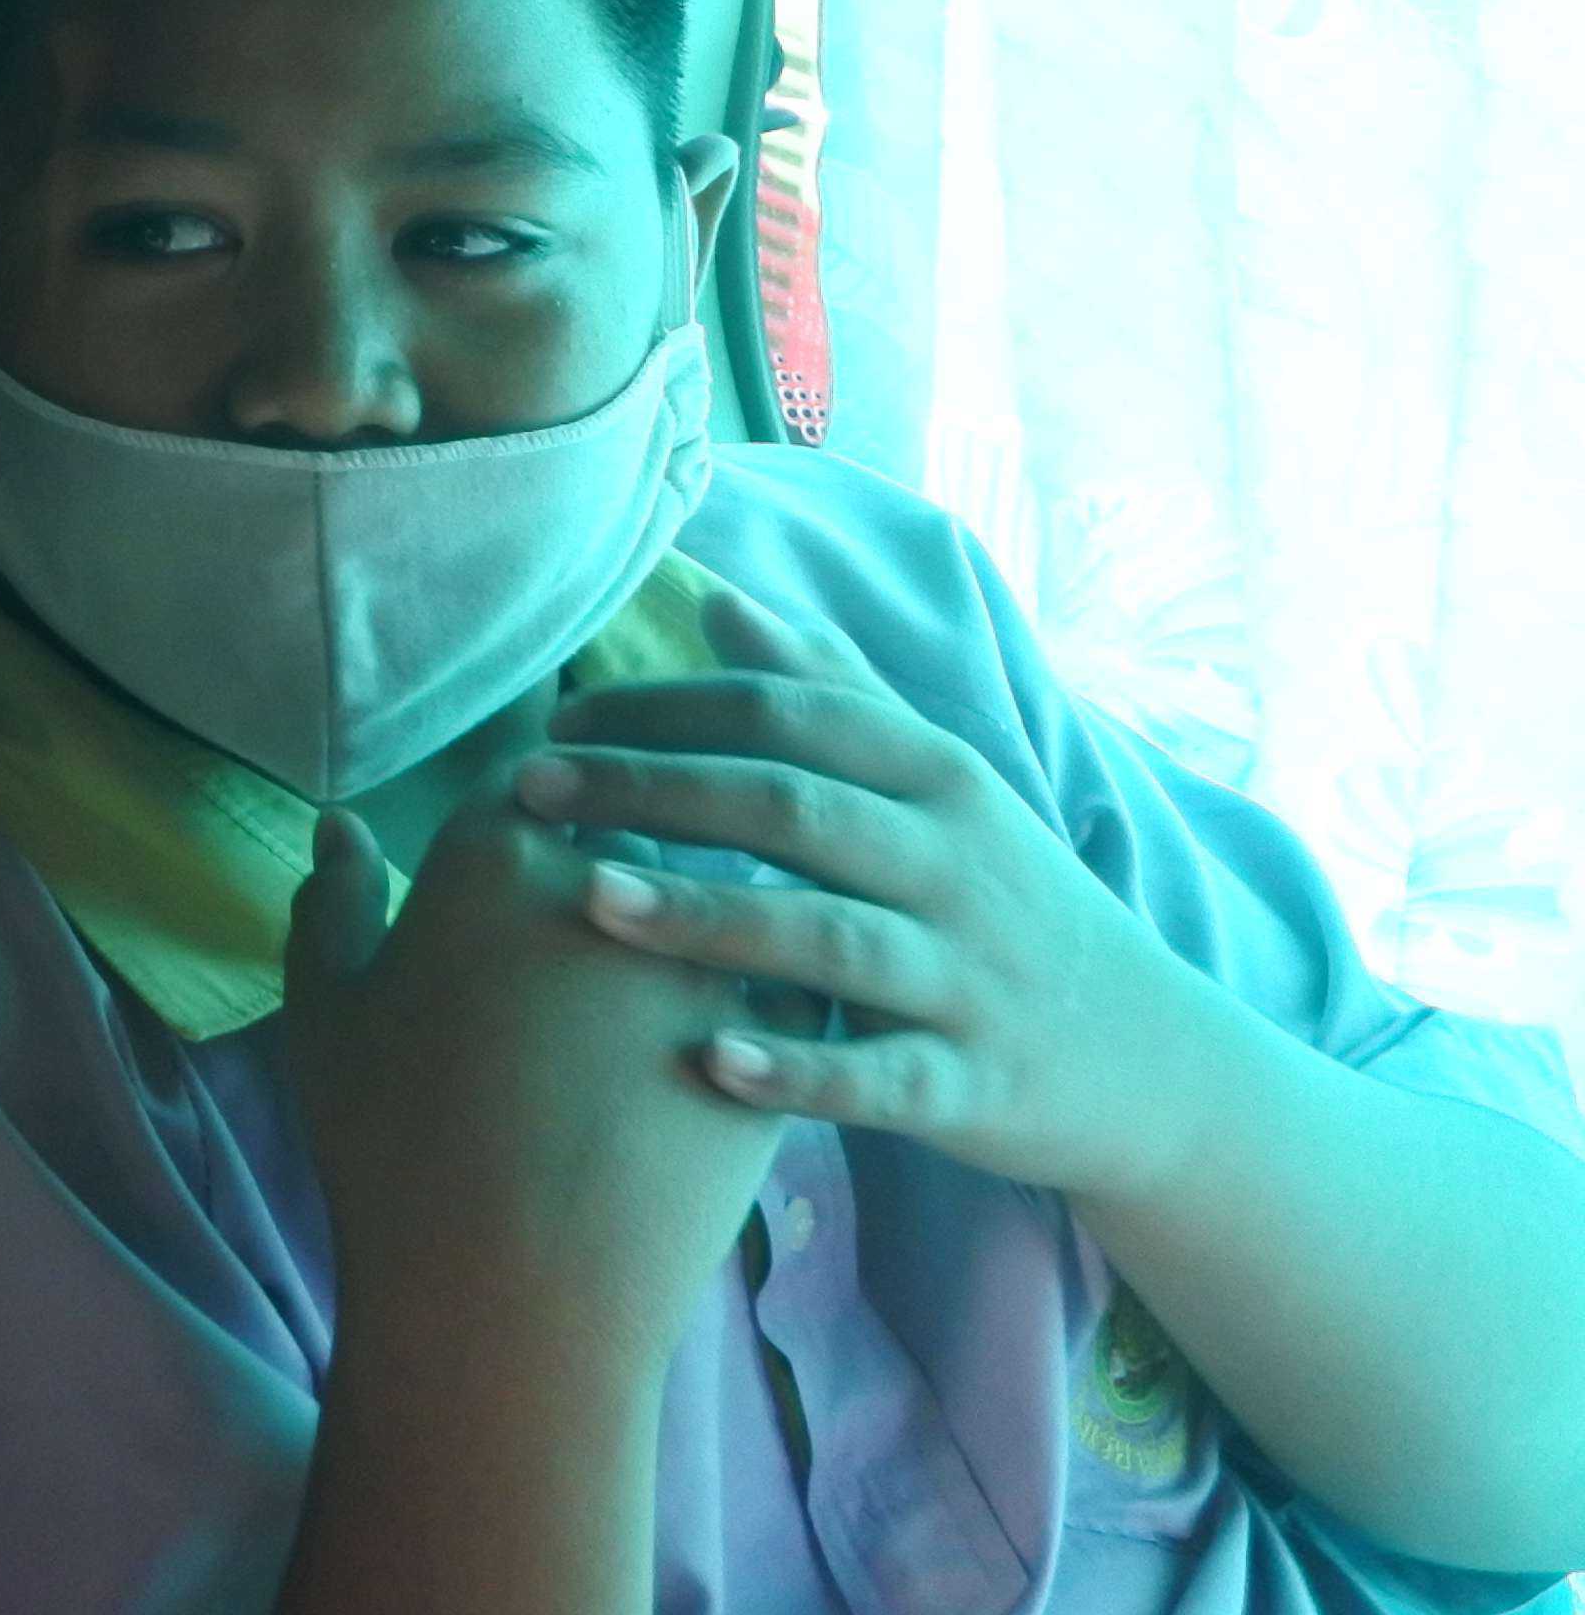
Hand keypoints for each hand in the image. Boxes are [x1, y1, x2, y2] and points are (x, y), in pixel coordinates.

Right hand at [285, 795, 790, 1377]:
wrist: (513, 1289)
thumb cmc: (391, 1145)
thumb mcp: (325, 1014)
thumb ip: (331, 902)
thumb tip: (342, 825)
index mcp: (497, 855)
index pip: (533, 777)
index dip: (531, 802)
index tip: (525, 840)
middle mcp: (615, 885)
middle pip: (639, 828)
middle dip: (623, 864)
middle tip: (592, 930)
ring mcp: (709, 964)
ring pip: (723, 906)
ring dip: (699, 931)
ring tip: (662, 994)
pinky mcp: (781, 1046)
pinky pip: (787, 994)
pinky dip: (764, 1006)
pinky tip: (728, 1051)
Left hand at [520, 586, 1221, 1204]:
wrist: (1156, 1060)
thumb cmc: (1006, 901)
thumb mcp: (941, 786)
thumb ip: (835, 692)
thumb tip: (722, 601)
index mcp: (937, 778)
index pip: (787, 716)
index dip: (666, 708)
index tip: (556, 721)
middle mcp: (955, 864)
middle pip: (792, 807)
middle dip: (653, 791)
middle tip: (527, 789)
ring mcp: (970, 977)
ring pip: (830, 938)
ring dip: (707, 917)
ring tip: (589, 902)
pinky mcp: (976, 1083)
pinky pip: (882, 1076)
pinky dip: (800, 1069)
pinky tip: (708, 1062)